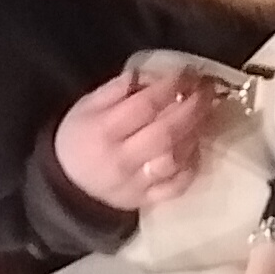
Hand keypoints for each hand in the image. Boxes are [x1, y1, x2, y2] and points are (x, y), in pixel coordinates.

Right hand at [52, 68, 215, 213]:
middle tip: (207, 90)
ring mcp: (136, 184)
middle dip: (193, 107)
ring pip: (175, 159)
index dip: (172, 86)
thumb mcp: (86, 106)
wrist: (67, 185)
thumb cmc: (78, 138)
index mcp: (104, 131)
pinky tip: (195, 145)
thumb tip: (152, 75)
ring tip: (205, 114)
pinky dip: (191, 165)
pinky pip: (176, 185)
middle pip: (166, 132)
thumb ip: (117, 89)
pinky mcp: (146, 201)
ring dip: (195, 133)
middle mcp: (122, 160)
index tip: (189, 72)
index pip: (145, 106)